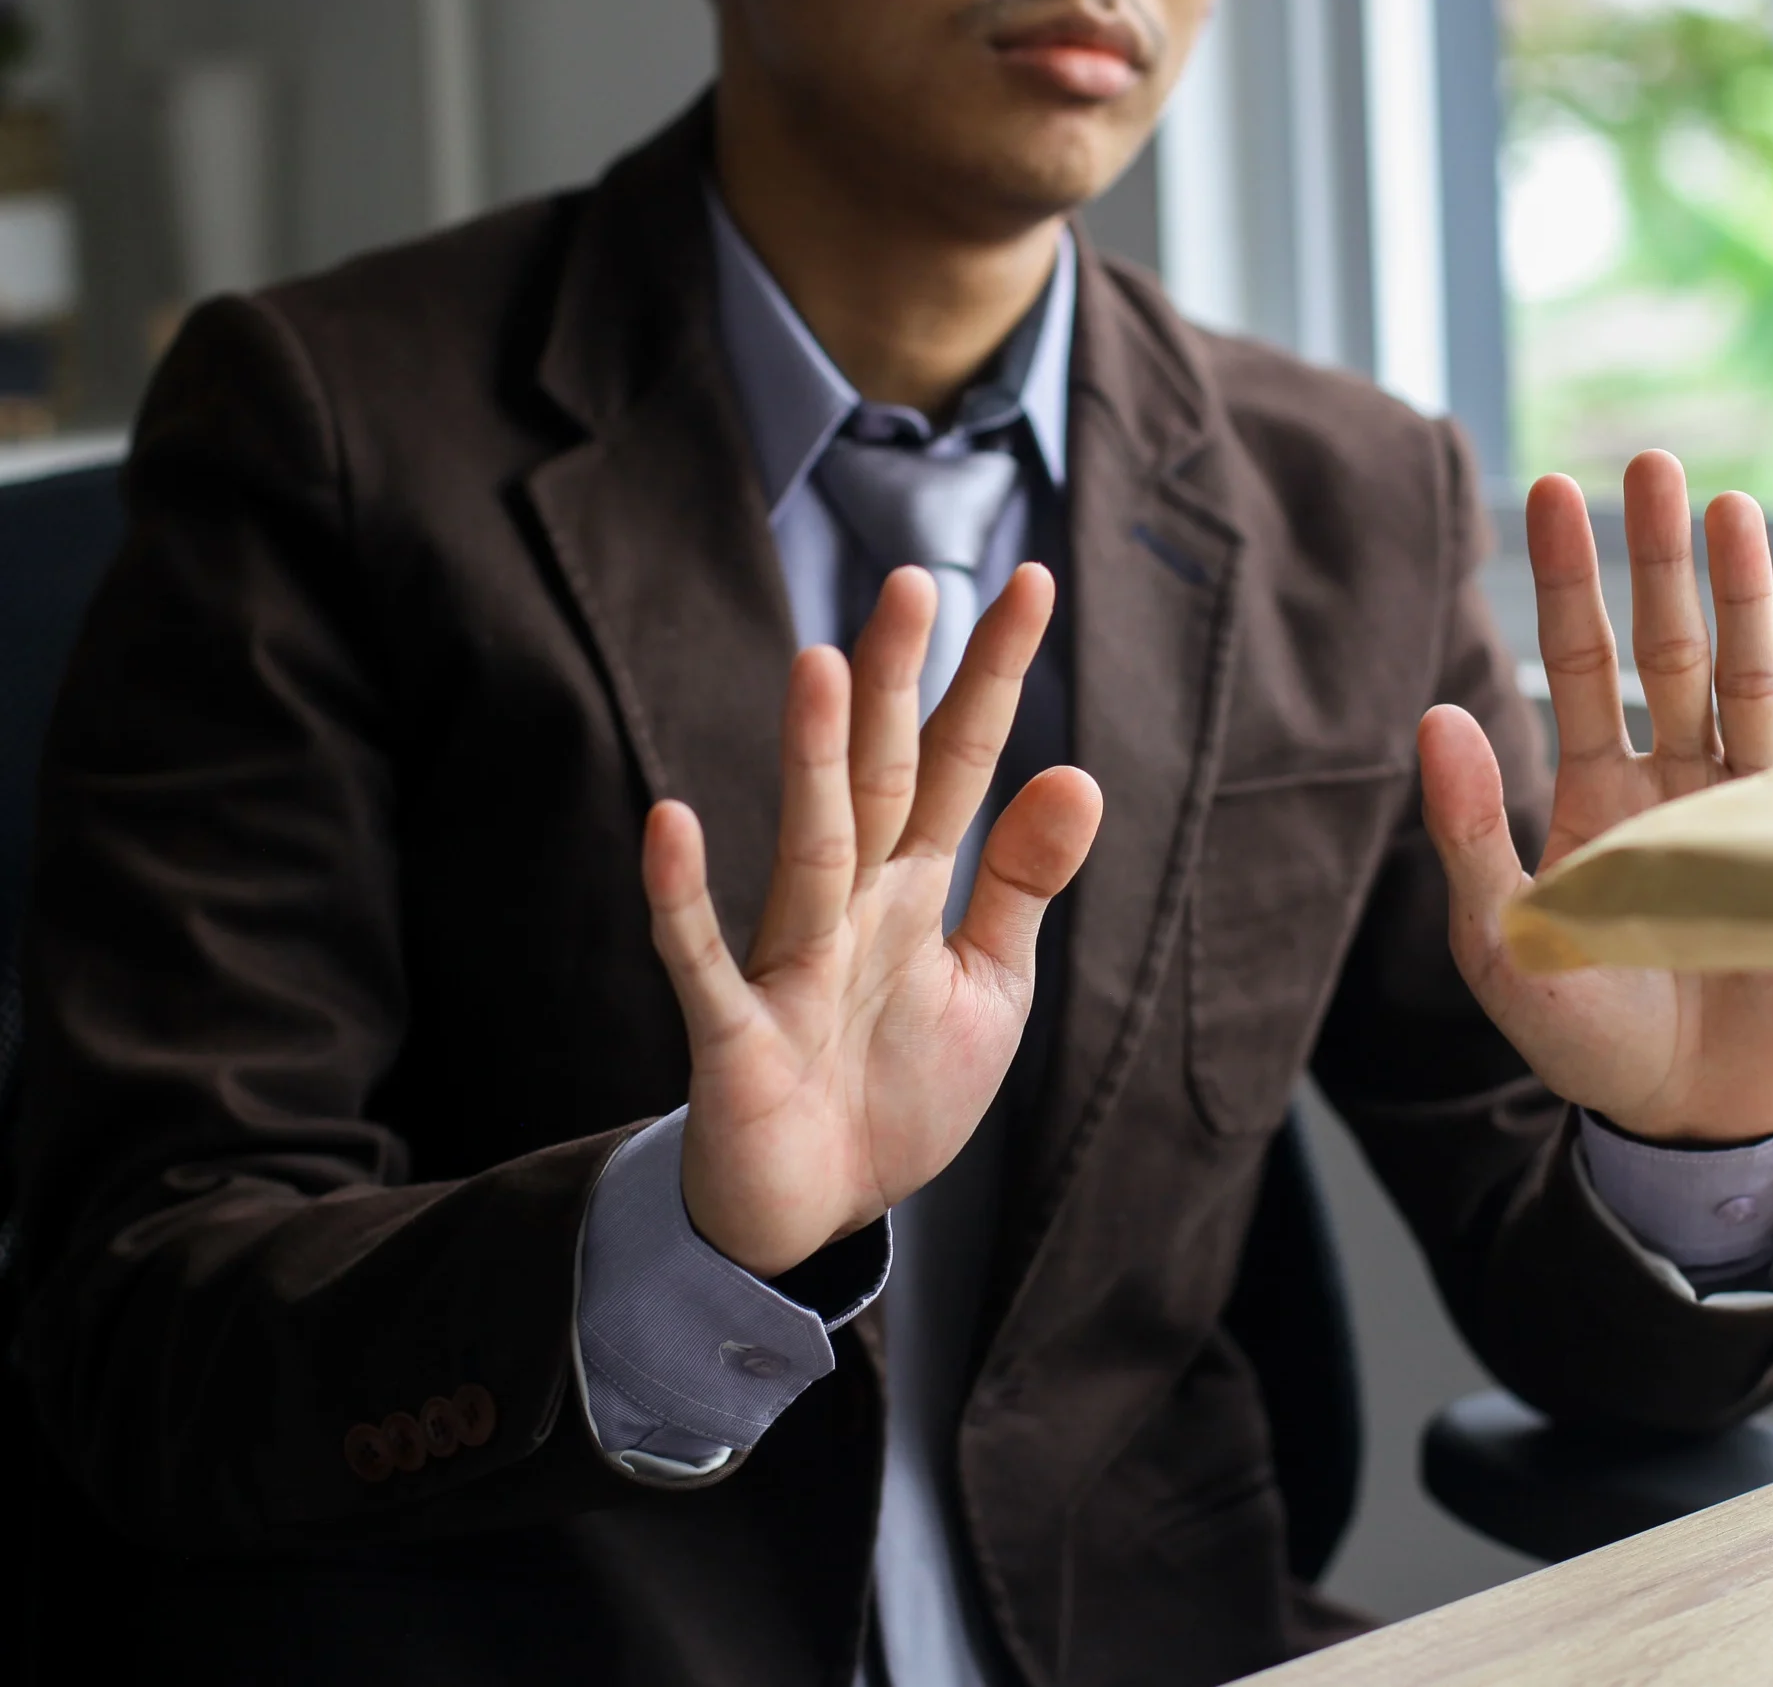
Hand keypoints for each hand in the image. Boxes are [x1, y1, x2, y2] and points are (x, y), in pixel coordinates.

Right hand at [642, 564, 1102, 1275]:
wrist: (821, 1212)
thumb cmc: (900, 1092)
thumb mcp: (990, 989)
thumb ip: (1022, 884)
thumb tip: (1079, 773)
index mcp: (915, 888)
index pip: (963, 760)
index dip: (994, 676)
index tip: (1031, 580)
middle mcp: (851, 904)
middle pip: (880, 775)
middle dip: (895, 684)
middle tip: (913, 579)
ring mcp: (791, 963)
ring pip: (806, 847)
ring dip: (809, 761)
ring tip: (820, 664)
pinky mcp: (738, 1037)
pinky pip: (704, 963)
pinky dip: (685, 900)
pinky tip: (674, 821)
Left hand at [1419, 451, 1772, 1142]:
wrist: (1688, 1117)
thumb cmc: (1586, 1036)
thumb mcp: (1504, 940)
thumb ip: (1471, 832)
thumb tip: (1433, 718)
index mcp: (1595, 791)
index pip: (1580, 661)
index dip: (1566, 580)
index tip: (1550, 490)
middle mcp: (1674, 780)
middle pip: (1666, 646)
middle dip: (1656, 558)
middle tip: (1649, 462)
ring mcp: (1750, 805)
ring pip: (1746, 678)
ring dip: (1745, 594)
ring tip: (1732, 508)